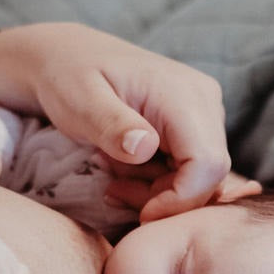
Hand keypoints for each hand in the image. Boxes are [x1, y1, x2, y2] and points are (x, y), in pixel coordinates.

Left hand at [0, 24, 231, 220]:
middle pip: (207, 175)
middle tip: (116, 190)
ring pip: (200, 177)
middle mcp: (205, 100)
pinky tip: (126, 168)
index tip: (141, 216)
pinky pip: (189, 169)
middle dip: (164, 197)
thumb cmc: (67, 76)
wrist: (67, 57)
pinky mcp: (195, 125)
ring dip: (158, 190)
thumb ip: (111, 124)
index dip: (180, 199)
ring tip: (115, 173)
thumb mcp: (79, 101)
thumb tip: (146, 148)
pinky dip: (159, 181)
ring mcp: (204, 112)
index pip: (207, 163)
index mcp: (183, 93)